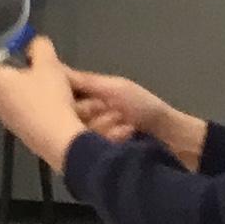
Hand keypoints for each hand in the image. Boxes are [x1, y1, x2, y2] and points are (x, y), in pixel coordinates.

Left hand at [0, 36, 88, 172]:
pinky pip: (13, 107)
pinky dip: (23, 99)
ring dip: (14, 86)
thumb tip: (34, 43)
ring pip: (1, 95)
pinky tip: (42, 97)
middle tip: (16, 62)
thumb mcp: (49, 65)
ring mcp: (2, 115)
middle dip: (0, 71)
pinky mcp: (15, 127)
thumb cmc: (47, 97)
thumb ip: (39, 48)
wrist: (56, 139)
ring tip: (34, 78)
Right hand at [64, 65, 207, 169]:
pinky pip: (89, 149)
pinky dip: (109, 141)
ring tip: (126, 126)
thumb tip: (55, 68)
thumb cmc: (145, 108)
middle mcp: (83, 117)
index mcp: (86, 97)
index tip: (85, 99)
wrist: (170, 137)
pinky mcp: (96, 155)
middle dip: (92, 114)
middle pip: (67, 116)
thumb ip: (86, 81)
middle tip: (116, 113)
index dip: (70, 98)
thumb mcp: (116, 88)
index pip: (60, 95)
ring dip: (104, 129)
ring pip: (77, 134)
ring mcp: (89, 137)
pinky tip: (126, 137)